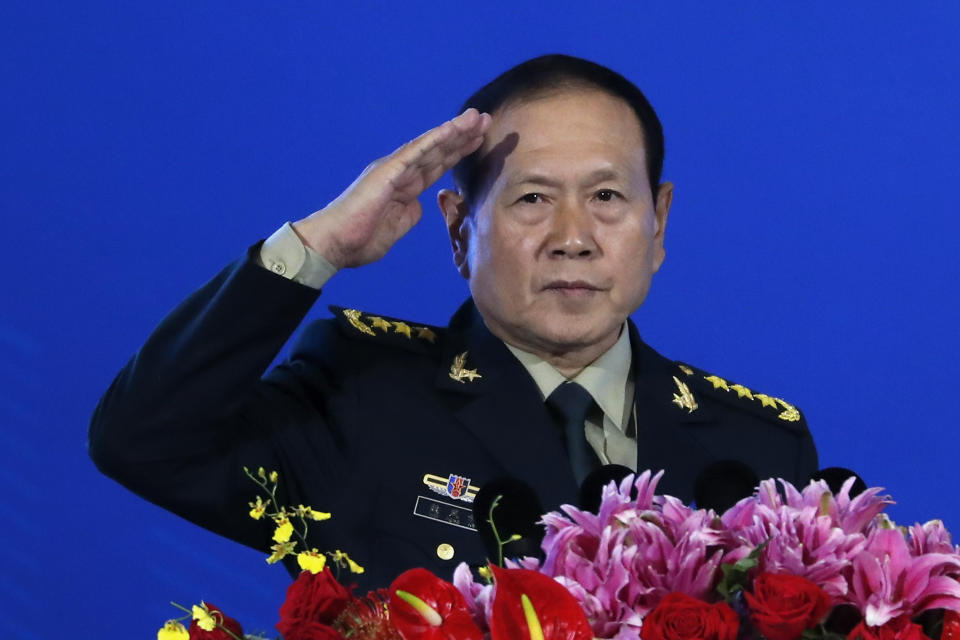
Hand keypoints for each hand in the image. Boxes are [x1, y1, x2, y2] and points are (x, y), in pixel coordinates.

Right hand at [293, 108, 490, 268]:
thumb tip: (419, 206)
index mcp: (405, 187)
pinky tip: (452, 129)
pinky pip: (415, 153)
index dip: (458, 152)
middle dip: (462, 136)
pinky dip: (434, 140)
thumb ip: (410, 214)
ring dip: (454, 131)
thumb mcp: (397, 227)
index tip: (479, 140)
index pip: (437, 165)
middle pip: (438, 150)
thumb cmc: (361, 239)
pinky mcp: (387, 172)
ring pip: (430, 146)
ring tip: (477, 118)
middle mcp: (400, 172)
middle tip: (486, 120)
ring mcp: (393, 169)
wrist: (336, 244)